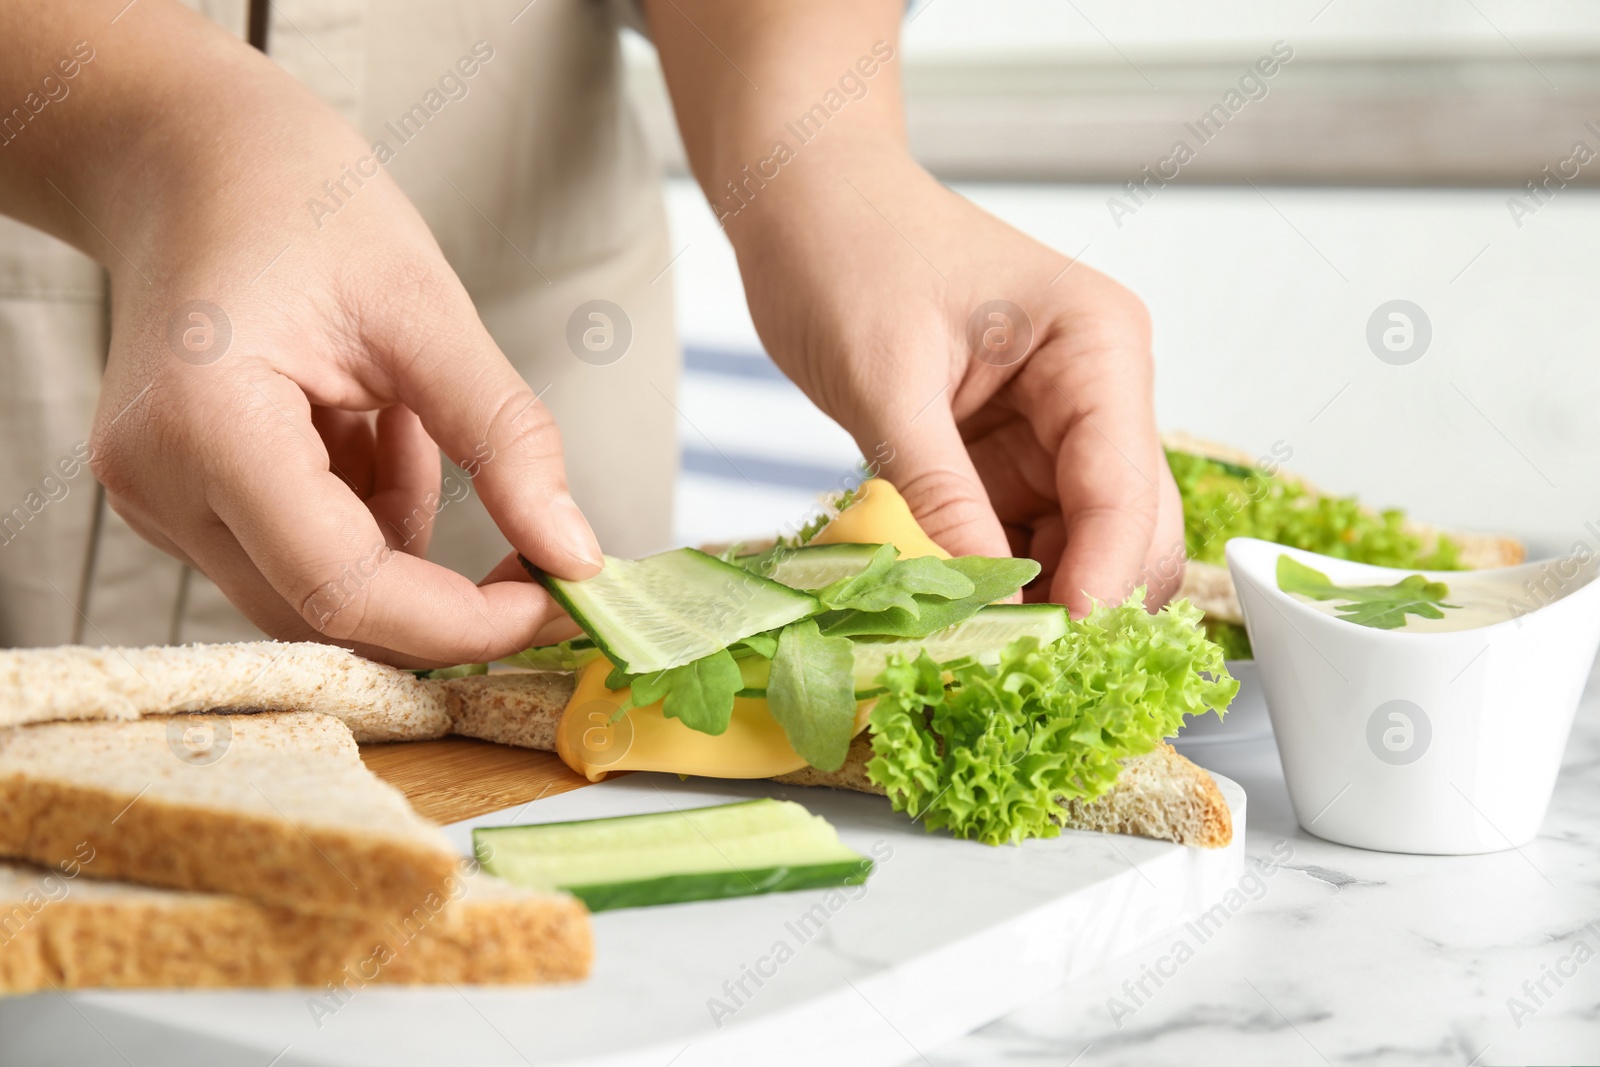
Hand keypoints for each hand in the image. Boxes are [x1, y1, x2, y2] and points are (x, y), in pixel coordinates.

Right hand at [31, 14, 604, 664]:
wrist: (193, 160)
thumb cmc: (303, 204)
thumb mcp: (429, 310)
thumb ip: (506, 440)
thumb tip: (576, 554)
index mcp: (206, 423)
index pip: (341, 587)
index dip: (461, 622)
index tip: (557, 603)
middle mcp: (159, 481)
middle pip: (326, 613)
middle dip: (444, 600)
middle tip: (536, 551)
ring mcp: (158, 499)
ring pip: (318, 594)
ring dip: (401, 543)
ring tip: (403, 419)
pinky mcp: (179, 502)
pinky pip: (299, 557)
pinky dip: (367, 518)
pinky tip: (367, 426)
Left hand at [729, 153, 1183, 615]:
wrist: (807, 202)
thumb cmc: (846, 248)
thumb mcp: (884, 378)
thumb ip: (936, 490)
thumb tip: (976, 598)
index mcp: (1096, 346)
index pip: (1125, 489)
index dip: (1101, 583)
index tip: (1056, 657)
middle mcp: (1096, 393)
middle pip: (1128, 532)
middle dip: (1079, 601)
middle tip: (1008, 666)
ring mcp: (1055, 433)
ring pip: (1079, 550)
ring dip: (1034, 603)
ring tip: (969, 649)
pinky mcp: (1006, 461)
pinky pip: (1019, 541)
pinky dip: (992, 584)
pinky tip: (951, 615)